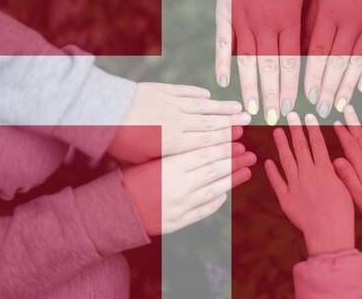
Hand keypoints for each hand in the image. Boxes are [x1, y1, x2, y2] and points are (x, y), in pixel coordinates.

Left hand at [109, 83, 249, 162]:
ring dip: (222, 107)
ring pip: (203, 106)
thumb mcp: (143, 158)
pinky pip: (185, 92)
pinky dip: (197, 94)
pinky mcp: (162, 90)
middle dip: (232, 123)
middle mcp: (177, 121)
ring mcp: (171, 103)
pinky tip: (208, 95)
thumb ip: (167, 158)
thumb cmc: (119, 142)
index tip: (241, 139)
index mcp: (174, 142)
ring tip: (238, 107)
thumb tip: (185, 164)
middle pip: (210, 122)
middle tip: (249, 121)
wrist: (104, 112)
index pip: (207, 141)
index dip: (226, 140)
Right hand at [122, 142, 255, 234]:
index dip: (224, 146)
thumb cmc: (128, 179)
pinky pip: (204, 210)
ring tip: (247, 171)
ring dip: (232, 180)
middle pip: (213, 170)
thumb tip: (202, 145)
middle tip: (249, 153)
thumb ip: (176, 155)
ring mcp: (180, 206)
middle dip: (234, 161)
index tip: (238, 139)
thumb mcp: (150, 160)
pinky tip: (225, 193)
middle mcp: (178, 186)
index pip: (205, 153)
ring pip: (213, 190)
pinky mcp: (178, 222)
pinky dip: (216, 201)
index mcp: (170, 166)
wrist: (112, 212)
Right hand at [216, 0, 302, 124]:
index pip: (291, 62)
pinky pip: (223, 43)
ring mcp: (242, 18)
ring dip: (250, 88)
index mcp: (288, 18)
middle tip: (274, 119)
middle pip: (271, 68)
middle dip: (273, 96)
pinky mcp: (225, 12)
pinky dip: (223, 63)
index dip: (292, 87)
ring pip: (248, 61)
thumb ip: (296, 25)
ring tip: (251, 110)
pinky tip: (223, 83)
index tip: (293, 108)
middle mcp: (266, 22)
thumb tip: (298, 54)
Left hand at [265, 112, 354, 255]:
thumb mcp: (347, 188)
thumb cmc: (343, 213)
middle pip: (301, 148)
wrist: (329, 232)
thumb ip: (339, 173)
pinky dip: (272, 172)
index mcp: (325, 170)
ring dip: (281, 144)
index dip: (312, 129)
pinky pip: (277, 182)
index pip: (317, 144)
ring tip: (277, 131)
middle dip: (296, 130)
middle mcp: (308, 174)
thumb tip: (335, 159)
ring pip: (286, 160)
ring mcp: (295, 185)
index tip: (308, 117)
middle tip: (290, 116)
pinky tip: (267, 162)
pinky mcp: (286, 199)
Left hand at [303, 0, 361, 117]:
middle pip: (337, 63)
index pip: (318, 52)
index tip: (306, 97)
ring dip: (347, 89)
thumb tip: (302, 52)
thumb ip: (311, 22)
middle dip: (329, 90)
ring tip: (340, 109)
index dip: (312, 77)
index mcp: (330, 12)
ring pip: (357, 64)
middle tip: (321, 112)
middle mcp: (352, 21)